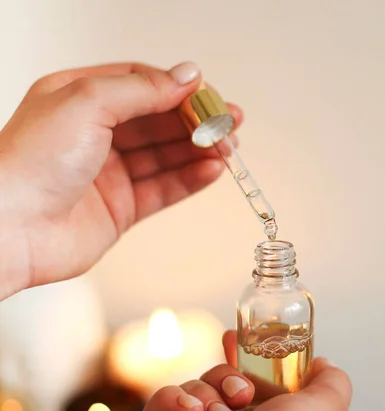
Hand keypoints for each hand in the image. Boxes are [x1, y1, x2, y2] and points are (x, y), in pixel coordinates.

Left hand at [0, 61, 241, 296]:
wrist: (12, 227)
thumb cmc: (30, 161)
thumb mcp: (87, 102)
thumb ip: (142, 89)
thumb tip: (185, 77)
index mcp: (78, 98)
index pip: (141, 85)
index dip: (178, 90)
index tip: (209, 96)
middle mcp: (94, 135)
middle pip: (158, 122)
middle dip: (196, 122)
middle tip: (230, 124)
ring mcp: (108, 174)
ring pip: (165, 157)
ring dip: (199, 152)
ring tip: (229, 149)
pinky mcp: (119, 209)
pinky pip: (162, 190)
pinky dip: (189, 180)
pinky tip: (212, 171)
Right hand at [142, 331, 350, 410]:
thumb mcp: (326, 410)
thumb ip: (331, 382)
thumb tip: (322, 365)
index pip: (261, 387)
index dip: (251, 360)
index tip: (241, 340)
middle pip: (225, 385)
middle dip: (230, 375)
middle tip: (240, 389)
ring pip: (195, 391)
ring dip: (208, 392)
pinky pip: (161, 408)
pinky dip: (174, 400)